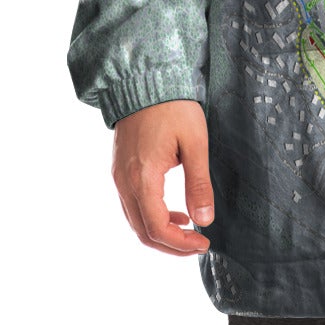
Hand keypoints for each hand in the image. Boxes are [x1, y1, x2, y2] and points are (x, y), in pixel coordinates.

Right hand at [111, 98, 213, 255]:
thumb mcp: (195, 142)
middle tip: (197, 245)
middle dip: (170, 245)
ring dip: (160, 233)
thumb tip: (205, 221)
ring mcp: (119, 177)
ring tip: (188, 229)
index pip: (157, 228)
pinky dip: (151, 216)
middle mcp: (124, 183)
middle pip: (143, 231)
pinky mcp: (119, 170)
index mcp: (143, 178)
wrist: (145, 80)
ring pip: (135, 221)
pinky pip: (132, 206)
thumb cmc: (173, 107)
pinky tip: (173, 211)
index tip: (203, 244)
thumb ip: (198, 183)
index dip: (180, 244)